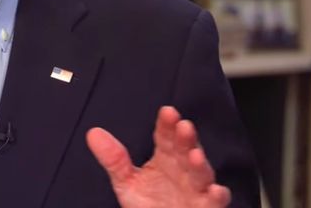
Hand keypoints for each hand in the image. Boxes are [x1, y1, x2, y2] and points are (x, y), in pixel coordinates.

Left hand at [87, 106, 230, 207]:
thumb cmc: (151, 203)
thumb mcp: (127, 182)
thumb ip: (114, 160)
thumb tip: (93, 133)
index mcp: (166, 158)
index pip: (166, 136)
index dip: (167, 125)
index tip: (167, 112)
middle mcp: (184, 169)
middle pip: (186, 150)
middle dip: (186, 139)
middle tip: (183, 126)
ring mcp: (197, 189)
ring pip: (202, 173)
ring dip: (201, 165)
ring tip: (196, 156)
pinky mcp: (206, 207)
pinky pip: (215, 202)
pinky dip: (217, 196)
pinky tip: (215, 191)